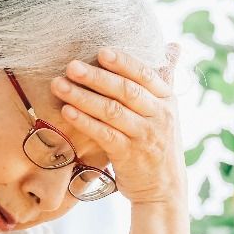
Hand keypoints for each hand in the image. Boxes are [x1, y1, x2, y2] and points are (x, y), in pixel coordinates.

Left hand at [50, 43, 185, 206]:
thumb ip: (164, 79)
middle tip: (71, 66)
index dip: (123, 62)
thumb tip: (174, 46)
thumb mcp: (167, 111)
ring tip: (59, 85)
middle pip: (125, 91)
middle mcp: (159, 116)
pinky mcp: (128, 155)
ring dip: (83, 96)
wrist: (164, 187)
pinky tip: (67, 111)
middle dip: (96, 77)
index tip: (101, 51)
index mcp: (167, 100)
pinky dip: (84, 121)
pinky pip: (103, 134)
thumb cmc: (158, 143)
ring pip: (111, 111)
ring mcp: (144, 136)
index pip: (145, 75)